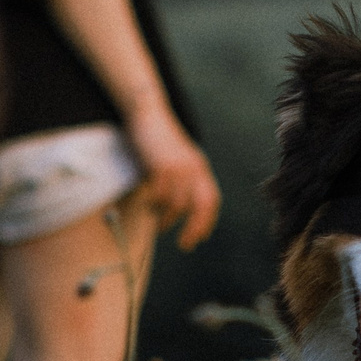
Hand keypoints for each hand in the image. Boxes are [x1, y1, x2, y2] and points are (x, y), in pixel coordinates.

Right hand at [127, 107, 220, 250]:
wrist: (148, 115)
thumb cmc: (161, 142)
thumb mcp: (179, 160)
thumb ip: (186, 180)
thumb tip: (186, 209)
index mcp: (200, 168)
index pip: (211, 200)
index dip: (207, 221)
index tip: (200, 238)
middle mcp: (193, 168)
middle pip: (201, 206)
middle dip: (194, 228)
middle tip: (185, 245)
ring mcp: (177, 167)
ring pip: (178, 204)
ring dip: (169, 220)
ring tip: (161, 227)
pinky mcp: (160, 166)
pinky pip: (160, 194)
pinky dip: (155, 206)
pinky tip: (150, 208)